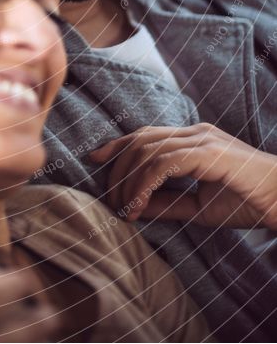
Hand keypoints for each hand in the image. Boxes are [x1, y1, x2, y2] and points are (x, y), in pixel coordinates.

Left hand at [90, 123, 276, 229]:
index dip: (117, 146)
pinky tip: (139, 206)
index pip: (146, 135)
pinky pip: (164, 163)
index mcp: (194, 140)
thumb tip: (134, 208)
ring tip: (124, 209)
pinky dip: (144, 185)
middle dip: (117, 169)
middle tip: (110, 201)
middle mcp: (195, 133)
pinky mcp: (210, 153)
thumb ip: (167, 204)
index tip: (95, 161)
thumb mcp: (199, 207)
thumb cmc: (249, 203)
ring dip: (128, 181)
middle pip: (140, 140)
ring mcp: (203, 139)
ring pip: (148, 150)